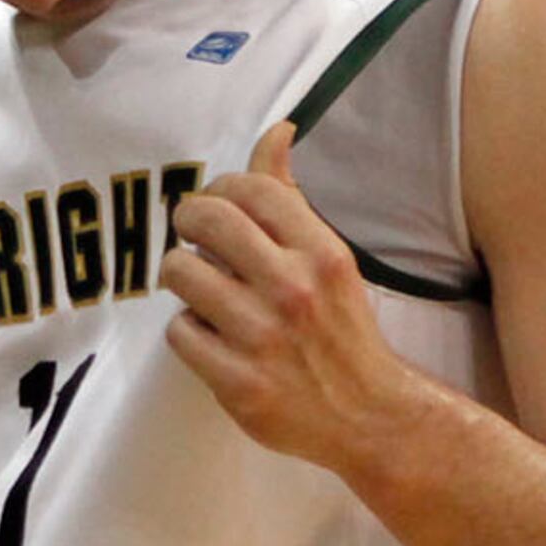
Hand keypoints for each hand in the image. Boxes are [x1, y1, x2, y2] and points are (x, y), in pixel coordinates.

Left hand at [165, 124, 418, 477]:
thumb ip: (291, 195)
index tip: (221, 209)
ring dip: (184, 278)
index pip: (248, 186)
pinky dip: (189, 332)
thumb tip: (277, 130)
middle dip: (188, 221)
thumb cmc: (341, 328)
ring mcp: (263, 338)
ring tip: (204, 291)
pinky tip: (212, 337)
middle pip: (204, 218)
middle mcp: (293, 289)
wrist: (367, 415)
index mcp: (321, 252)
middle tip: (196, 240)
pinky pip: (178, 332)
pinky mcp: (238, 382)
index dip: (221, 190)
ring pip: (180, 272)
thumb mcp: (328, 256)